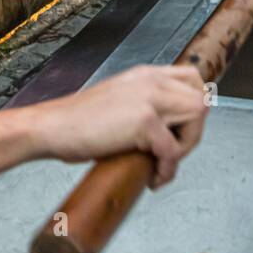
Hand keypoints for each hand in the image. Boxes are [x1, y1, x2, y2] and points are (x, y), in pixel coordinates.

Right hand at [35, 65, 208, 187]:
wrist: (51, 127)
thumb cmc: (77, 121)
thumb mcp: (119, 99)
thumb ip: (144, 103)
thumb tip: (167, 128)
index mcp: (145, 74)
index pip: (193, 77)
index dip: (195, 105)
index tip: (183, 128)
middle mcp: (151, 80)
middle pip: (201, 100)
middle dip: (193, 131)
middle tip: (172, 152)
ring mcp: (149, 98)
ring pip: (196, 118)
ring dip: (185, 147)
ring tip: (162, 163)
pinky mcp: (143, 121)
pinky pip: (172, 150)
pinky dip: (167, 169)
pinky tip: (153, 178)